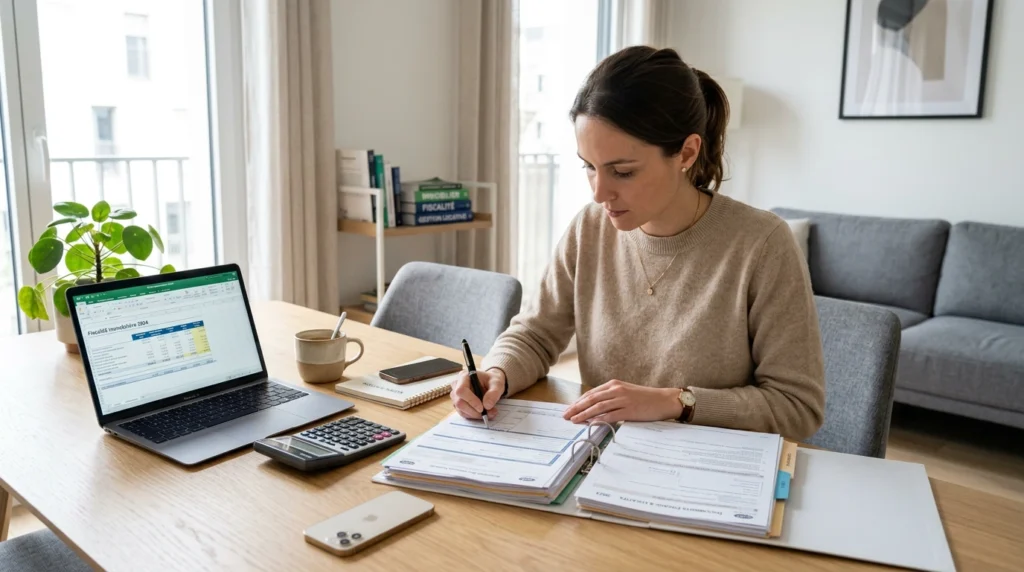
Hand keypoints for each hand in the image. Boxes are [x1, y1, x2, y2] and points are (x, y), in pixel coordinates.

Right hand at [451, 368, 505, 419]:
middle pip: (459, 402)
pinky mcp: (458, 404)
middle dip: (474, 411)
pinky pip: (463, 413)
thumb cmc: (492, 381)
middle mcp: (457, 385)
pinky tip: (483, 413)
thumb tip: (487, 406)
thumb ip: (494, 393)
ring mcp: (456, 395)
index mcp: (464, 376)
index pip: (461, 390)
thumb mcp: (497, 384)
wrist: (491, 384)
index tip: (482, 408)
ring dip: (475, 414)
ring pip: (461, 410)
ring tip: (489, 413)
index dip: (471, 401)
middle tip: (487, 414)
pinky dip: (474, 416)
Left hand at [562, 380, 682, 423]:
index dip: (578, 402)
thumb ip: (611, 397)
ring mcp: (622, 399)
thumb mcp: (625, 393)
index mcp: (614, 384)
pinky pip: (610, 415)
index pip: (591, 394)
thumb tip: (594, 408)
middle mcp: (616, 390)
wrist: (664, 400)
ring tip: (573, 420)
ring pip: (598, 407)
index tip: (569, 409)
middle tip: (565, 415)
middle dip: (576, 407)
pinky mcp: (629, 410)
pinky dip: (599, 419)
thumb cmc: (645, 398)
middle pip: (591, 399)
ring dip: (584, 414)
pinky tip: (590, 423)